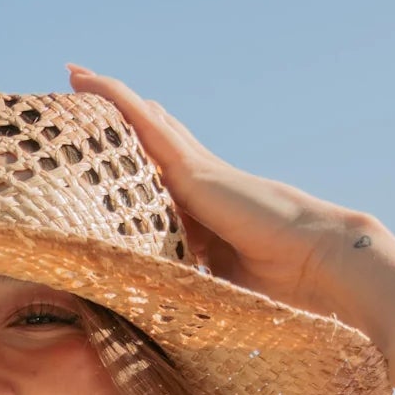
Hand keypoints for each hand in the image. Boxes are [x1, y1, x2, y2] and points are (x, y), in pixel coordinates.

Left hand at [66, 64, 372, 318]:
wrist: (320, 266)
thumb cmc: (280, 294)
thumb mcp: (217, 293)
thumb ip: (188, 291)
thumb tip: (159, 319)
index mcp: (206, 220)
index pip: (161, 188)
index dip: (136, 171)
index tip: (107, 166)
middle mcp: (200, 188)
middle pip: (150, 146)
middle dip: (118, 126)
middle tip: (80, 95)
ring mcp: (198, 174)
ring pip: (145, 127)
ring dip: (110, 101)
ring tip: (74, 75)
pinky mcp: (194, 171)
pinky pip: (146, 127)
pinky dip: (118, 103)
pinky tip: (89, 83)